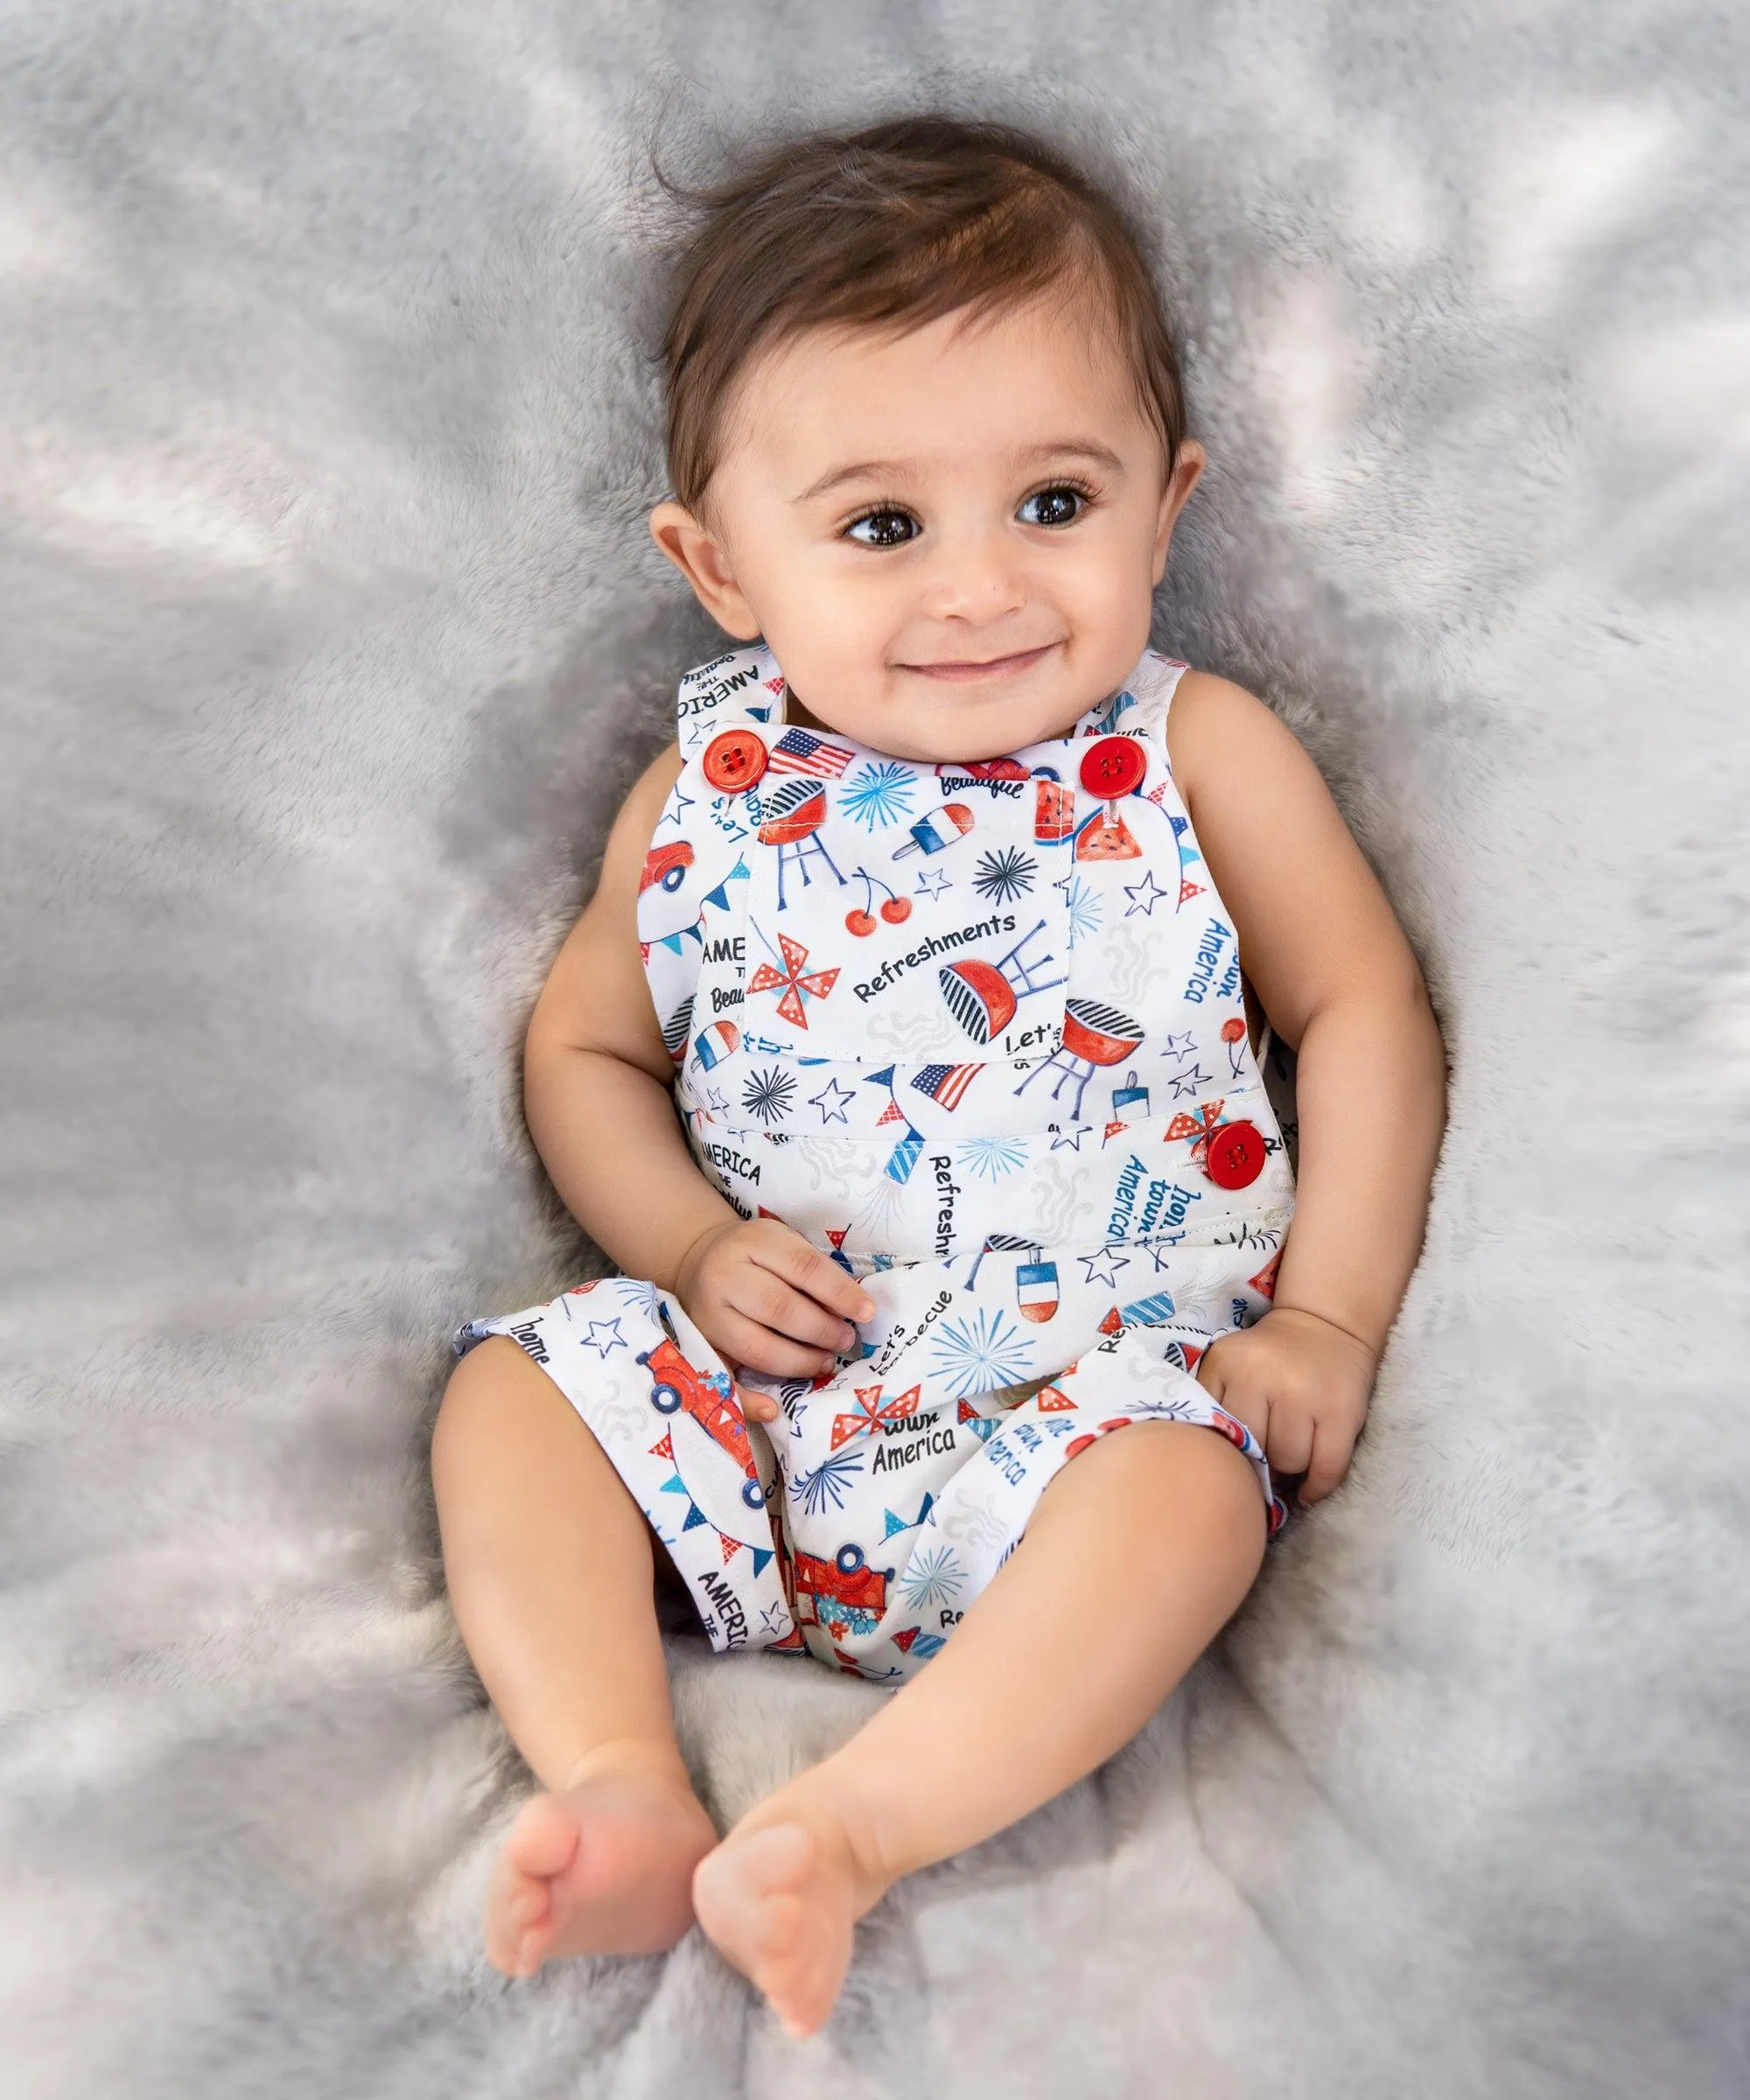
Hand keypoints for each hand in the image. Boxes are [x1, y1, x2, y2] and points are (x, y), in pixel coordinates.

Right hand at [673, 1219, 874, 1413]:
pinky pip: (723, 1380)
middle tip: (845, 1341)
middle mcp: (723, 1276)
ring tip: (825, 1361)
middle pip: (779, 1308)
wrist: (698, 1260)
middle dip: (822, 1330)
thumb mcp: (782, 1244)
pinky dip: (748, 1400)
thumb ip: (813, 1271)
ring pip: (758, 1348)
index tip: (867, 1312)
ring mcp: (708, 1315)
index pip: (803, 1266)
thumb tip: (852, 1309)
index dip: (839, 1292)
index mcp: (752, 1242)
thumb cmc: (755, 1255)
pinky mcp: (700, 1346)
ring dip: (800, 1362)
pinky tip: (773, 1409)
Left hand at [1194, 1306, 1376, 1501]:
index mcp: (1226, 1364)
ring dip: (1288, 1471)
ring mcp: (1304, 1394)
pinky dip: (1317, 1487)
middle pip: (1252, 1449)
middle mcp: (1262, 1376)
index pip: (1213, 1429)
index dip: (1223, 1453)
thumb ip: (1212, 1403)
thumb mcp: (1228, 1365)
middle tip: (1263, 1464)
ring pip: (1288, 1461)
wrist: (1325, 1323)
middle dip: (1257, 1462)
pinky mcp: (1342, 1411)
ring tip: (1288, 1461)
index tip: (1230, 1462)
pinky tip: (1308, 1490)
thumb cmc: (1269, 1356)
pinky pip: (1328, 1468)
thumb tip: (1211, 1467)